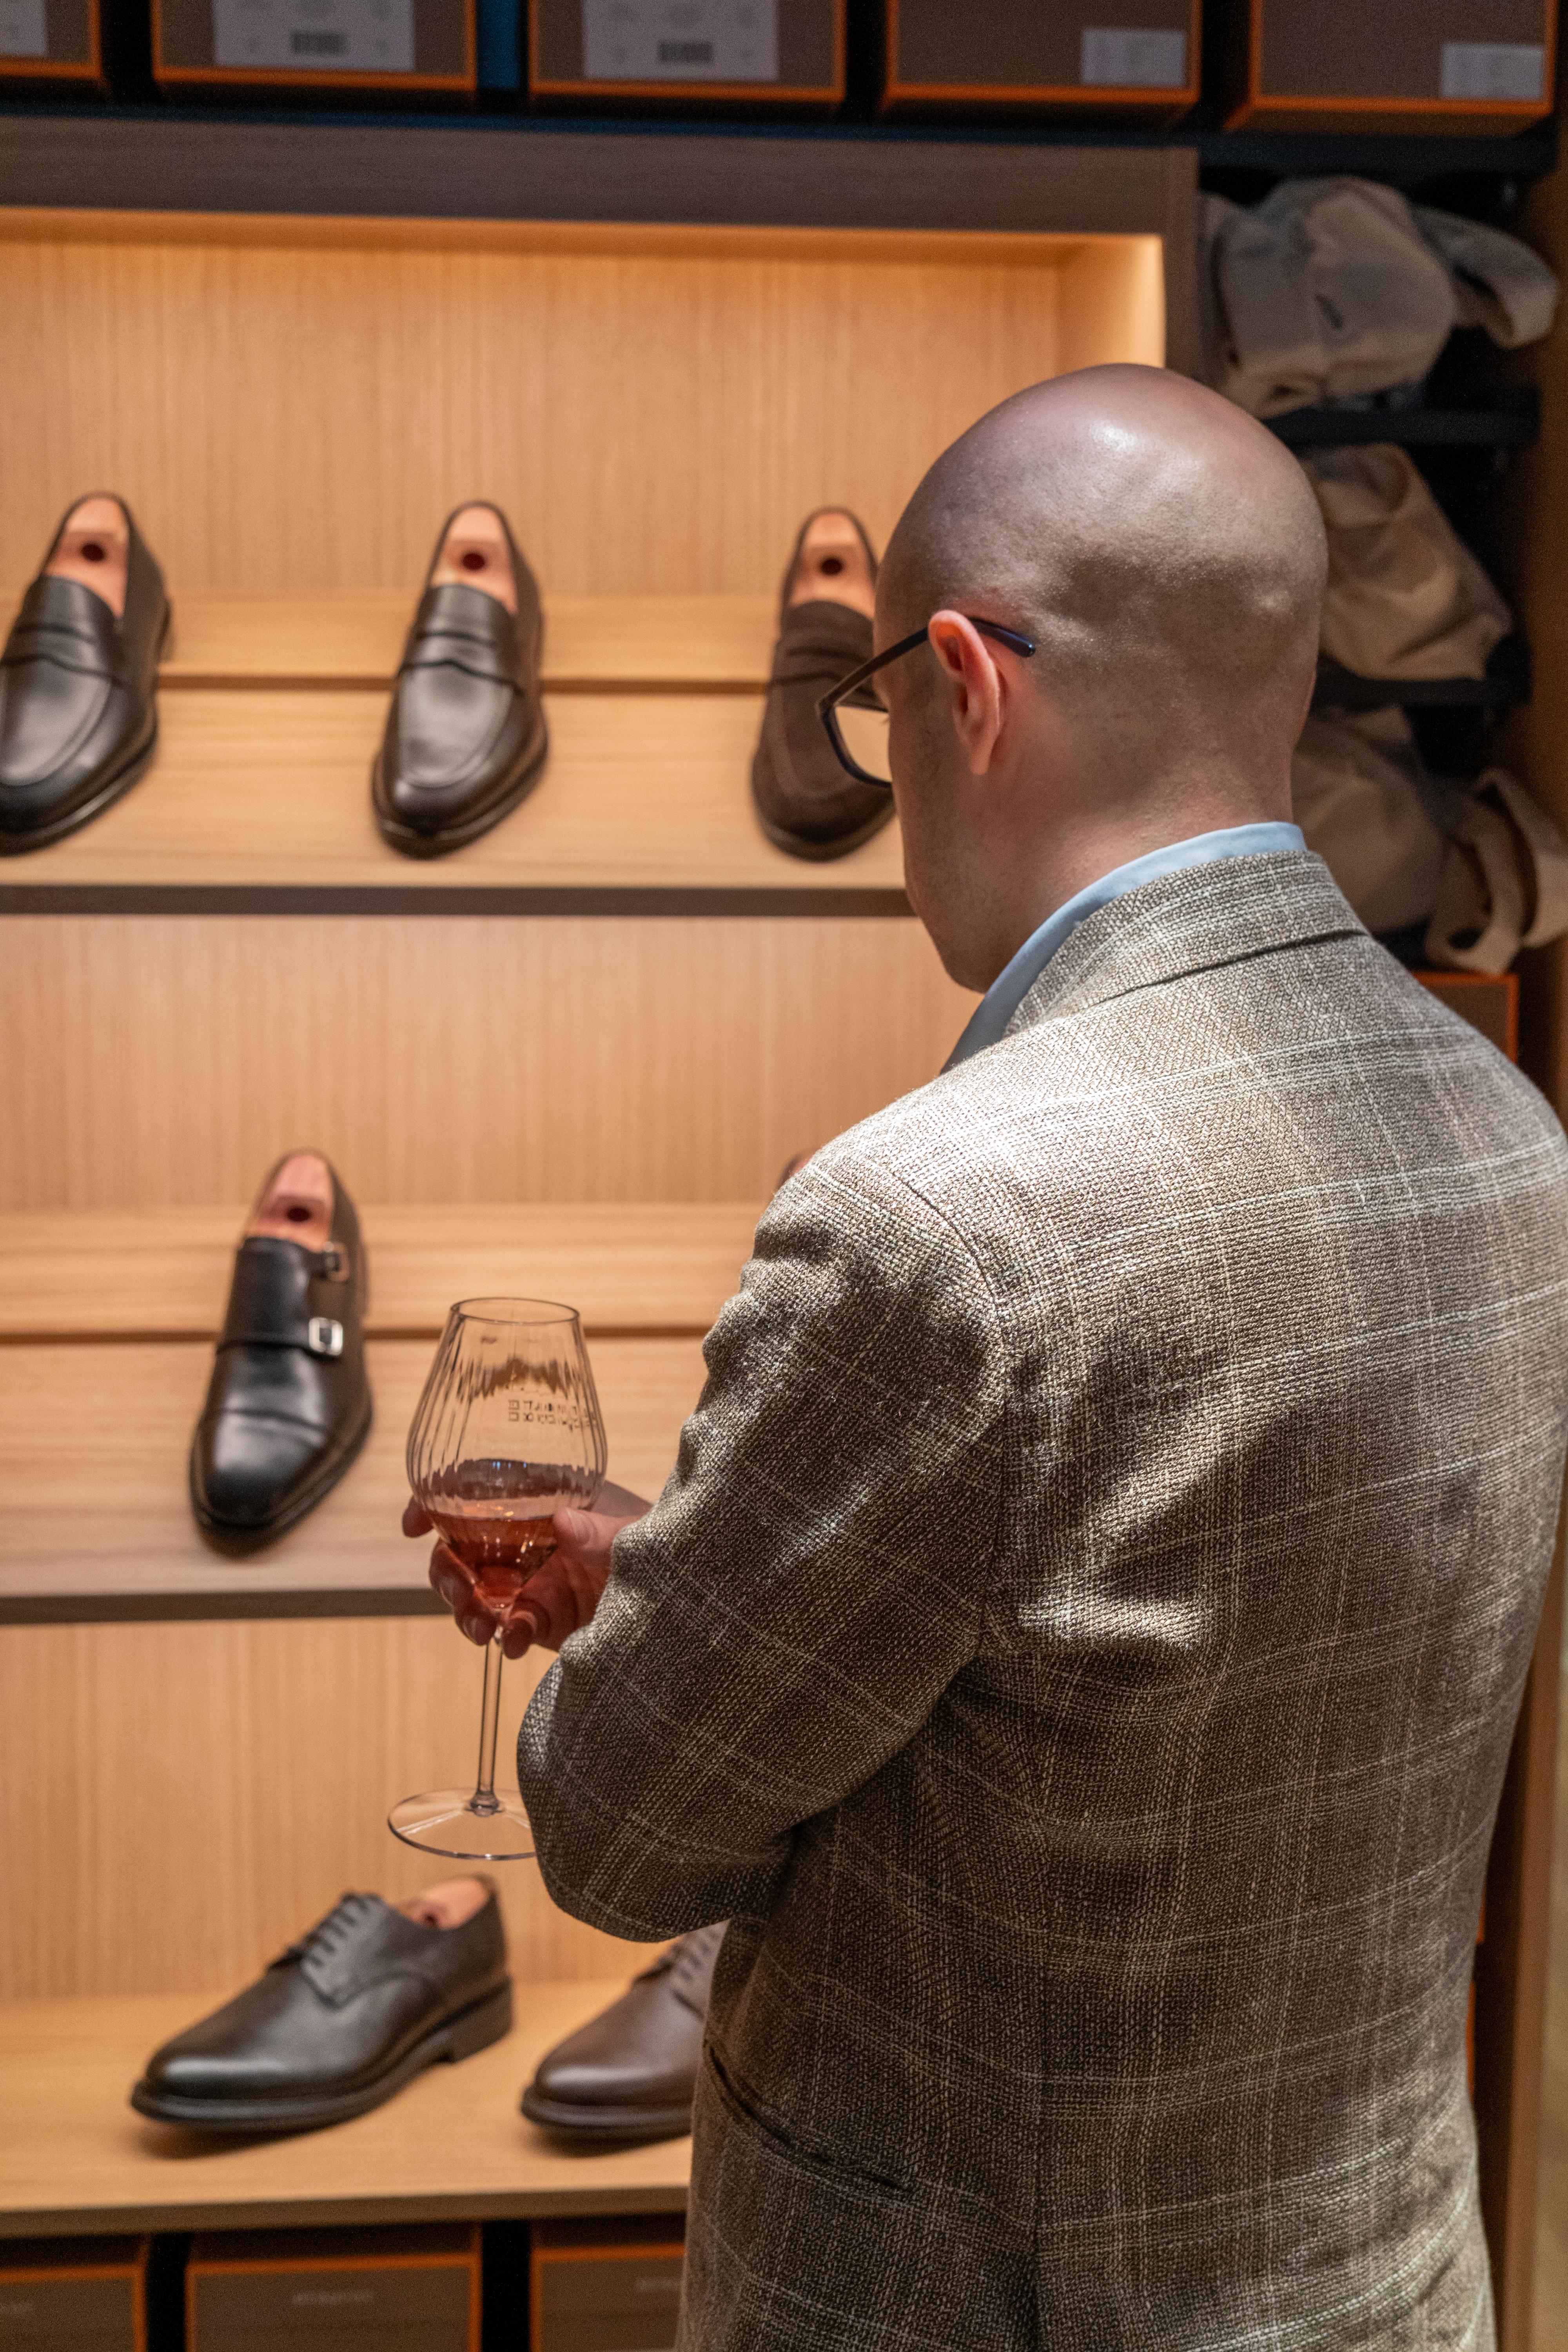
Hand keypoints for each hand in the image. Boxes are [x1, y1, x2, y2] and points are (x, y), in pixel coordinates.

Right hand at [404, 1494, 647, 1659]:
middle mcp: (531, 1536)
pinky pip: (507, 1627)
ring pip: (474, 1589)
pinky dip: (503, 1636)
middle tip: (460, 1593)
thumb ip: (602, 1530)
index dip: (439, 1499)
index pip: (481, 1486)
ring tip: (482, 1628)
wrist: (688, 1603)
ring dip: (465, 1608)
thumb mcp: (639, 1533)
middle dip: (447, 1570)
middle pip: (462, 1544)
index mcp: (548, 1497)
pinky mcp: (543, 1619)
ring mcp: (533, 1579)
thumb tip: (562, 1522)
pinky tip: (513, 1644)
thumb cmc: (667, 1545)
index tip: (415, 1524)